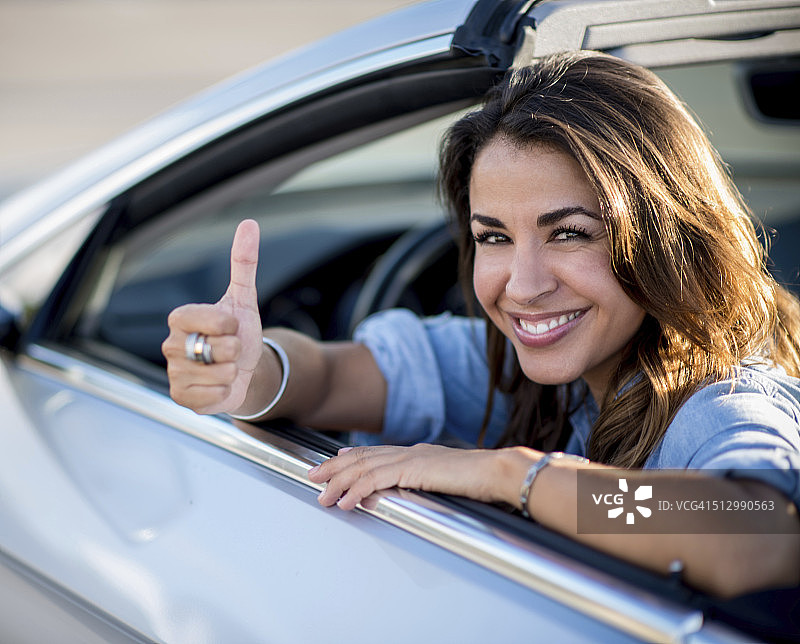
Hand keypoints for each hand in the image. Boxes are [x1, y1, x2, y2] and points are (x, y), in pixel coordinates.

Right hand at [161, 219, 264, 413]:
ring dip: (232, 371)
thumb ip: (243, 262)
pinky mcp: (180, 397)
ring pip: (218, 373)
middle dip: (235, 350)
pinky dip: (225, 392)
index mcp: (180, 318)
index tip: (232, 325)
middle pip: (218, 349)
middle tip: (230, 350)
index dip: (229, 324)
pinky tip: (220, 385)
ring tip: (226, 367)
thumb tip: (248, 224)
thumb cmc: (239, 332)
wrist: (243, 369)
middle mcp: (171, 344)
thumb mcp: (244, 297)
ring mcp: (174, 372)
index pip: (208, 319)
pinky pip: (212, 396)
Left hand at [308, 444, 508, 509]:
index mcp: (418, 453)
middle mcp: (410, 451)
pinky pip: (376, 481)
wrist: (498, 472)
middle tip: (314, 476)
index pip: (376, 451)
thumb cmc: (482, 480)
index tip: (336, 457)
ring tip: (323, 496)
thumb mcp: (448, 479)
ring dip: (339, 483)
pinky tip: (346, 502)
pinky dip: (357, 491)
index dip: (352, 454)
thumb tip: (415, 489)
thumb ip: (428, 481)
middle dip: (334, 467)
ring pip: (363, 468)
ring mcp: (410, 459)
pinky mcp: (412, 470)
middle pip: (362, 456)